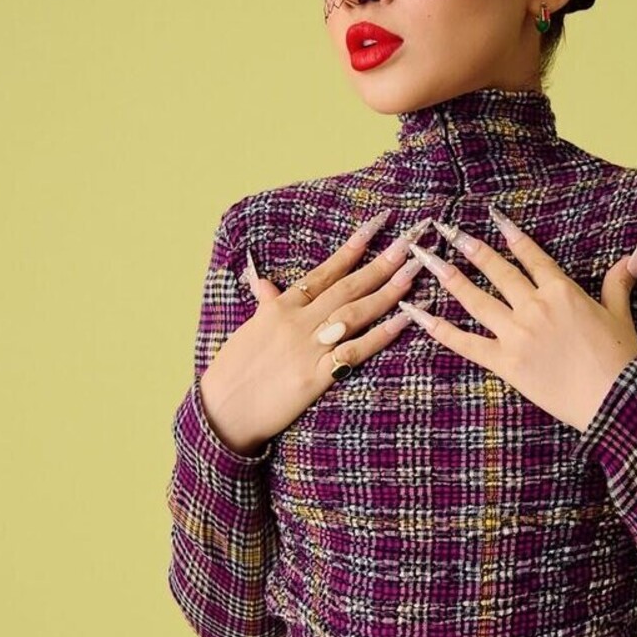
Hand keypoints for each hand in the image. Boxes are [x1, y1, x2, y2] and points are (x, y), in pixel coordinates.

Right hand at [198, 210, 430, 454]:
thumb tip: (265, 283)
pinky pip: (355, 350)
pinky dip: (381, 334)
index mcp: (280, 306)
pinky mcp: (316, 376)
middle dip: (380, 264)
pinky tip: (404, 320)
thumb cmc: (234, 370)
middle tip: (408, 243)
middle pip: (346, 287)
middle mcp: (297, 321)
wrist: (223, 409)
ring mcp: (309, 347)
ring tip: (413, 273)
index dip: (352, 248)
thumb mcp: (249, 329)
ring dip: (387, 292)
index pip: (324, 271)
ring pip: (354, 313)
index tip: (376, 226)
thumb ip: (265, 304)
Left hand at [397, 206, 636, 432]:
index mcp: (562, 291)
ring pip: (475, 299)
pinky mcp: (505, 363)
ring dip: (448, 277)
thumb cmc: (621, 360)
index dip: (512, 234)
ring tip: (425, 258)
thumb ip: (619, 282)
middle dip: (470, 248)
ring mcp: (516, 334)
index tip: (493, 216)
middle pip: (497, 270)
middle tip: (446, 229)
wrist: (614, 401)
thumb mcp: (621, 315)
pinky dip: (438, 328)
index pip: (532, 255)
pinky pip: (465, 343)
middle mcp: (534, 306)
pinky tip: (416, 313)